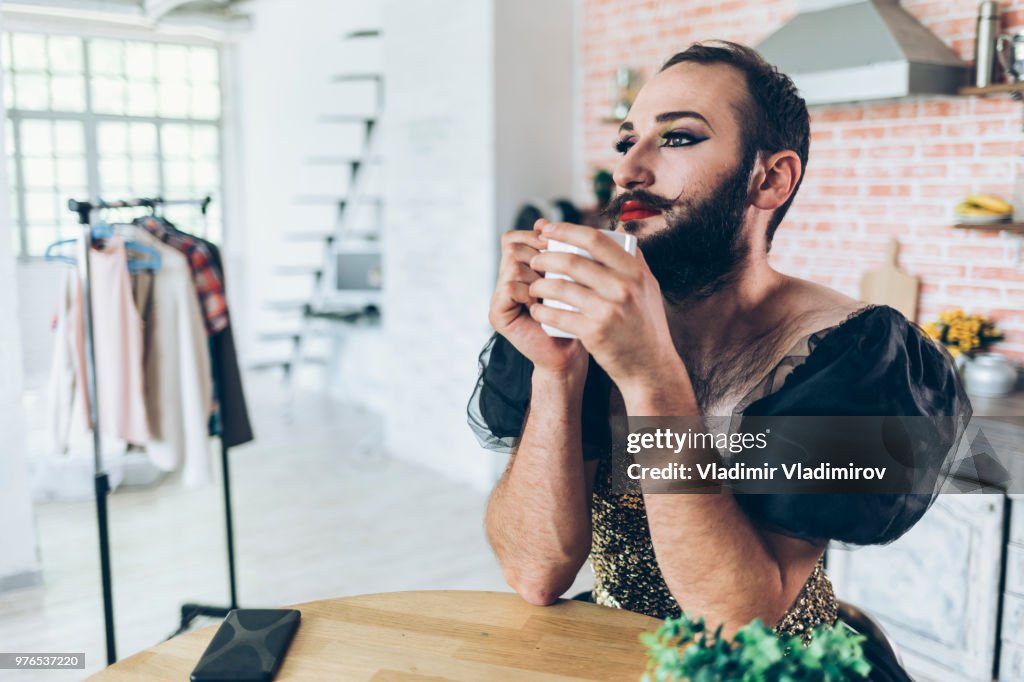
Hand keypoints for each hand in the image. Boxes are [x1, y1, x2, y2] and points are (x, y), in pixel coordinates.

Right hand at [489, 221, 587, 375]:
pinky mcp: (497, 313)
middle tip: (555, 275)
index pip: (515, 237)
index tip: (557, 249)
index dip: (535, 237)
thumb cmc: (576, 314)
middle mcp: (504, 279)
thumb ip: (557, 250)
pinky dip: (529, 291)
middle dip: (538, 255)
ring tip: (551, 294)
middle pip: (512, 245)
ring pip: (512, 264)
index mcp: (519, 268)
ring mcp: (498, 296)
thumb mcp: (570, 275)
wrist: (570, 353)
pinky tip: (541, 305)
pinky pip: (509, 286)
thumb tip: (542, 221)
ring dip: (537, 275)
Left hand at [527, 221, 683, 395]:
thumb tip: (616, 230)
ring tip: (534, 286)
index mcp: (635, 271)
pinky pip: (558, 315)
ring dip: (540, 284)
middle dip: (545, 257)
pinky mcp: (595, 332)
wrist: (650, 366)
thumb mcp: (647, 287)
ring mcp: (609, 310)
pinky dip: (542, 311)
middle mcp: (624, 287)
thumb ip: (632, 259)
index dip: (565, 230)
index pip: (595, 239)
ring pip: (561, 287)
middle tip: (535, 260)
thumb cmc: (645, 324)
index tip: (547, 229)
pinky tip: (537, 309)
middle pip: (572, 261)